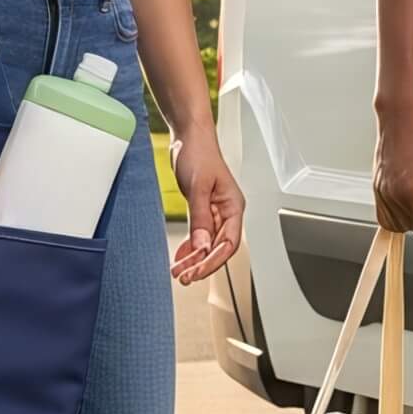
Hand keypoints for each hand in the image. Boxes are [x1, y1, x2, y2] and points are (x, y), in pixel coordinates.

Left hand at [168, 130, 244, 283]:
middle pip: (218, 248)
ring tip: (178, 271)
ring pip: (207, 243)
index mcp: (234, 207)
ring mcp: (215, 211)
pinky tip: (181, 257)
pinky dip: (190, 247)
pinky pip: (199, 234)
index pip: (228, 244)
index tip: (196, 272)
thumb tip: (201, 246)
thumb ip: (200, 218)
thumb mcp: (198, 187)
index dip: (212, 261)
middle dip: (201, 264)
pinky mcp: (203, 209)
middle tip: (184, 277)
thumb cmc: (199, 153)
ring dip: (194, 259)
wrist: (189, 136)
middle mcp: (227, 212)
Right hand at [372, 102, 412, 235]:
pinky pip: (382, 214)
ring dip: (406, 217)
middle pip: (409, 228)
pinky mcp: (375, 187)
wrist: (399, 116)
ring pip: (394, 224)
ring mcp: (381, 191)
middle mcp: (393, 194)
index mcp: (411, 191)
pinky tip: (404, 196)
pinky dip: (394, 212)